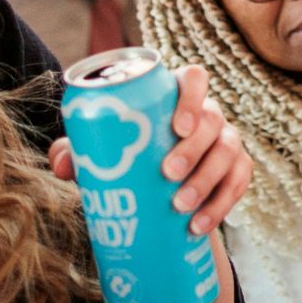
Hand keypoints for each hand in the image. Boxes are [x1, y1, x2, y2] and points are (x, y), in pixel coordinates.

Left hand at [58, 65, 248, 241]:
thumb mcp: (104, 151)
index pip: (194, 78)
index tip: (178, 126)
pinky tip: (199, 223)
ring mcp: (226, 140)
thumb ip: (79, 150)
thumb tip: (63, 165)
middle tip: (169, 174)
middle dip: (193, 148)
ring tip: (180, 206)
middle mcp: (208, 114)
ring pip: (228, 152)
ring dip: (206, 180)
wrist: (159, 192)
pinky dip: (221, 204)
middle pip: (212, 120)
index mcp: (177, 97)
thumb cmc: (129, 158)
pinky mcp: (238, 168)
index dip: (192, 97)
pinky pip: (239, 182)